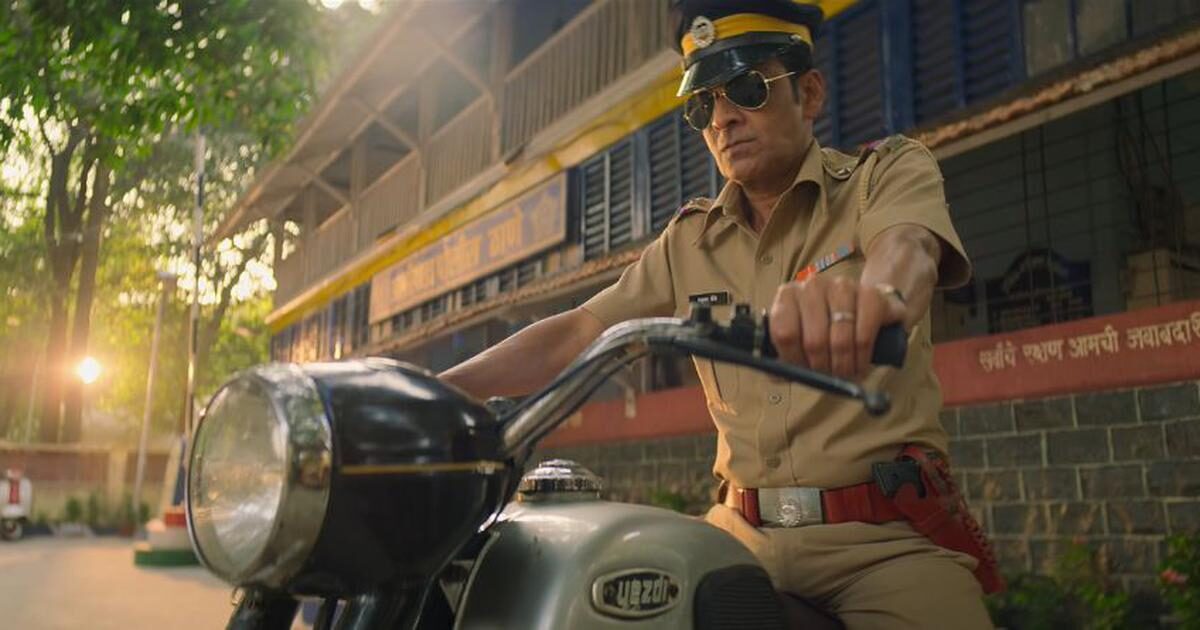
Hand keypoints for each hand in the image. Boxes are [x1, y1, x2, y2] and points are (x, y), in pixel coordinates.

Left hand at [768, 275, 906, 378]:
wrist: (865, 309)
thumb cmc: (826, 328)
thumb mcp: (800, 339)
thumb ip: (783, 358)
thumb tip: (775, 377)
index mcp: (788, 295)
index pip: (785, 333)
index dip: (794, 360)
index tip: (803, 372)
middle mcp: (813, 286)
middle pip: (813, 340)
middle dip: (822, 368)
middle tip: (829, 378)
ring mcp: (843, 287)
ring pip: (839, 340)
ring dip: (843, 366)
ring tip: (845, 374)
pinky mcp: (871, 295)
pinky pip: (864, 336)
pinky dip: (862, 358)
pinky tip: (860, 364)